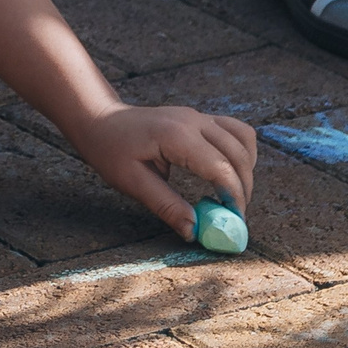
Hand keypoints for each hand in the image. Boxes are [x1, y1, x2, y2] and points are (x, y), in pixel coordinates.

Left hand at [70, 104, 258, 243]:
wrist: (100, 120)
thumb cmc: (110, 150)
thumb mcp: (132, 183)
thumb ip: (166, 205)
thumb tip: (194, 231)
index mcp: (176, 135)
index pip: (220, 167)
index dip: (233, 196)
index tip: (235, 220)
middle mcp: (193, 121)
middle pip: (238, 153)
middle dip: (243, 187)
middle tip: (235, 216)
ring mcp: (198, 116)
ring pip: (243, 138)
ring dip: (246, 168)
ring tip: (234, 195)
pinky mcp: (199, 118)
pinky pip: (234, 131)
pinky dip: (241, 152)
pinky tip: (231, 173)